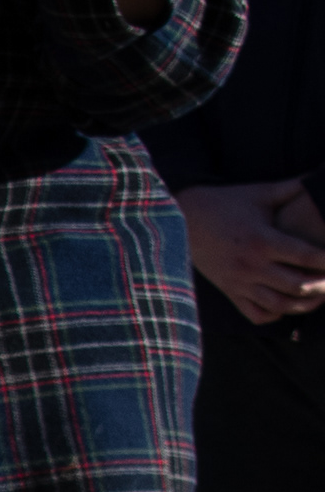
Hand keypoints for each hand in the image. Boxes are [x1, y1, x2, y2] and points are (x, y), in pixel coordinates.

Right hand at [178, 180, 324, 326]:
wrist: (182, 220)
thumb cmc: (226, 203)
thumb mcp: (260, 193)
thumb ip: (293, 187)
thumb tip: (319, 177)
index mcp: (262, 240)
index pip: (306, 256)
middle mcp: (251, 265)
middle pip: (298, 285)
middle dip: (323, 285)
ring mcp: (239, 282)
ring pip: (280, 305)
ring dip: (304, 304)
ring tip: (318, 295)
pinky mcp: (229, 290)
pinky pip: (256, 314)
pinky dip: (276, 314)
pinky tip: (287, 303)